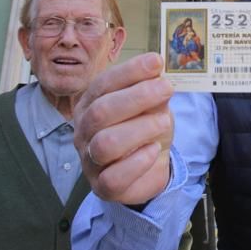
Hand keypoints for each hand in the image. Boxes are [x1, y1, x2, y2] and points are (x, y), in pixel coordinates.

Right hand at [74, 52, 173, 205]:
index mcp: (90, 104)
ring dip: (140, 129)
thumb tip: (155, 68)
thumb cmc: (145, 128)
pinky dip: (138, 162)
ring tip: (163, 122)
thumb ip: (151, 88)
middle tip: (166, 89)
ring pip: (105, 144)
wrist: (149, 165)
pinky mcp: (102, 187)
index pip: (103, 84)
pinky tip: (153, 150)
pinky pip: (114, 177)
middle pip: (101, 112)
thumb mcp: (151, 104)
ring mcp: (90, 160)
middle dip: (137, 97)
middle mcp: (84, 131)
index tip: (156, 62)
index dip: (129, 72)